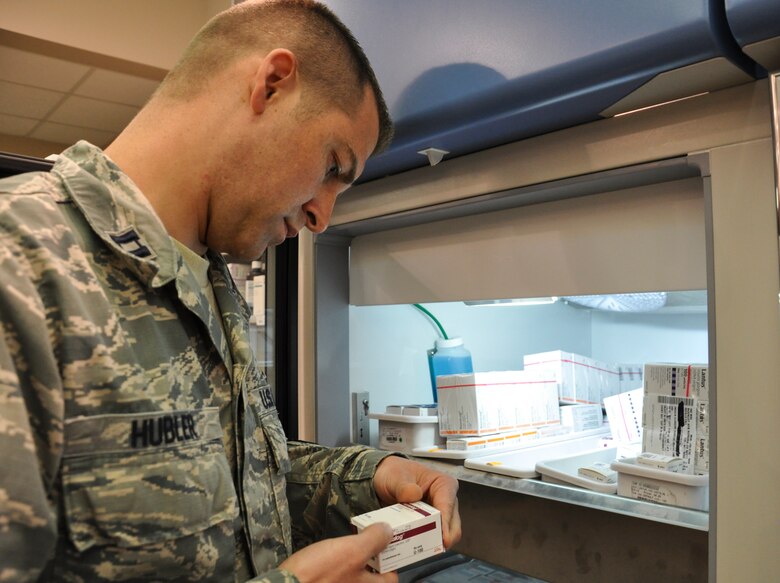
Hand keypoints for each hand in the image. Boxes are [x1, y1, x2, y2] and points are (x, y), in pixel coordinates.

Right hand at [279, 523, 397, 582]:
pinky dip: (339, 564)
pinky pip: (339, 576)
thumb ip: (374, 540)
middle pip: (372, 576)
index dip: (390, 558)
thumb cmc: (320, 573)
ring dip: (355, 558)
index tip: (385, 540)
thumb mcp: (352, 551)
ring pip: (354, 574)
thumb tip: (388, 531)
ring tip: (350, 539)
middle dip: (372, 556)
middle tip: (368, 535)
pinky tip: (332, 551)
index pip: (390, 578)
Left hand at [372, 456, 460, 548]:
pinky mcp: (430, 525)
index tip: (443, 539)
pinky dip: (423, 543)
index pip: (448, 506)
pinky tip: (411, 546)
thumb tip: (414, 495)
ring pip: (444, 535)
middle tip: (428, 547)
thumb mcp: (396, 477)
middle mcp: (446, 501)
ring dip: (431, 542)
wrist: (383, 480)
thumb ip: (404, 486)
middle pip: (452, 526)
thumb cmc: (394, 473)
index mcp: (444, 484)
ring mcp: (439, 515)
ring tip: (416, 546)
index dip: (446, 524)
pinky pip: (431, 539)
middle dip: (441, 538)